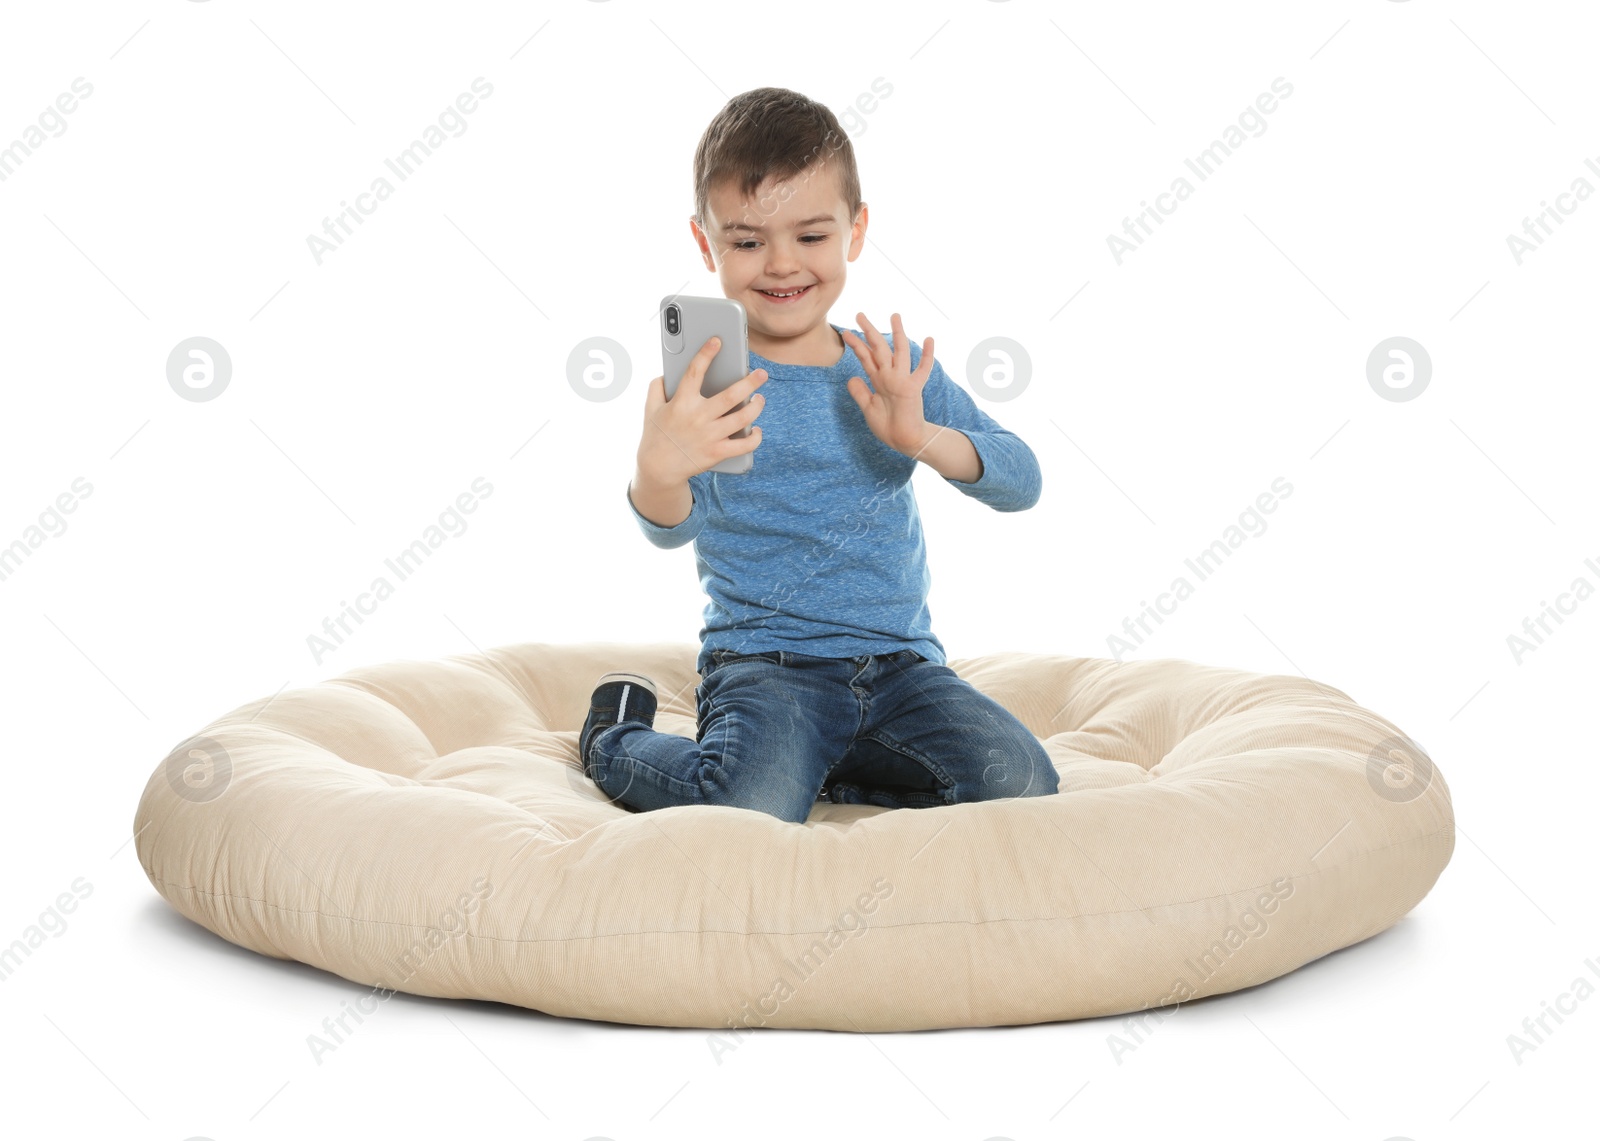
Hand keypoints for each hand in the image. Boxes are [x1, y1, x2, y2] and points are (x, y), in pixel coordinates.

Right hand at [636, 335, 768, 484]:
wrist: (658, 469)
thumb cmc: (656, 436)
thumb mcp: (650, 408)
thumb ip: (656, 387)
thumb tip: (667, 372)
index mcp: (681, 403)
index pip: (694, 372)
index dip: (706, 354)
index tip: (717, 341)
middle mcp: (698, 417)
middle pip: (730, 395)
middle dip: (750, 382)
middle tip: (762, 373)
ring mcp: (709, 436)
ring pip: (742, 418)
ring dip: (756, 407)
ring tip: (760, 399)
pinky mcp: (717, 453)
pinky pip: (744, 445)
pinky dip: (755, 437)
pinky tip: (757, 430)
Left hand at [840, 312, 935, 455]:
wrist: (903, 441)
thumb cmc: (888, 426)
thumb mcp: (868, 408)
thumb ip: (860, 393)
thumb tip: (852, 378)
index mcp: (879, 380)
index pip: (866, 357)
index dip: (856, 344)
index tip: (845, 332)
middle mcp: (890, 376)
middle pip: (878, 348)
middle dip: (868, 331)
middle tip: (859, 313)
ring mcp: (902, 380)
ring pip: (899, 352)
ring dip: (897, 334)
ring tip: (894, 316)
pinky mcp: (913, 389)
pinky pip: (922, 370)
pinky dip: (927, 356)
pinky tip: (928, 339)